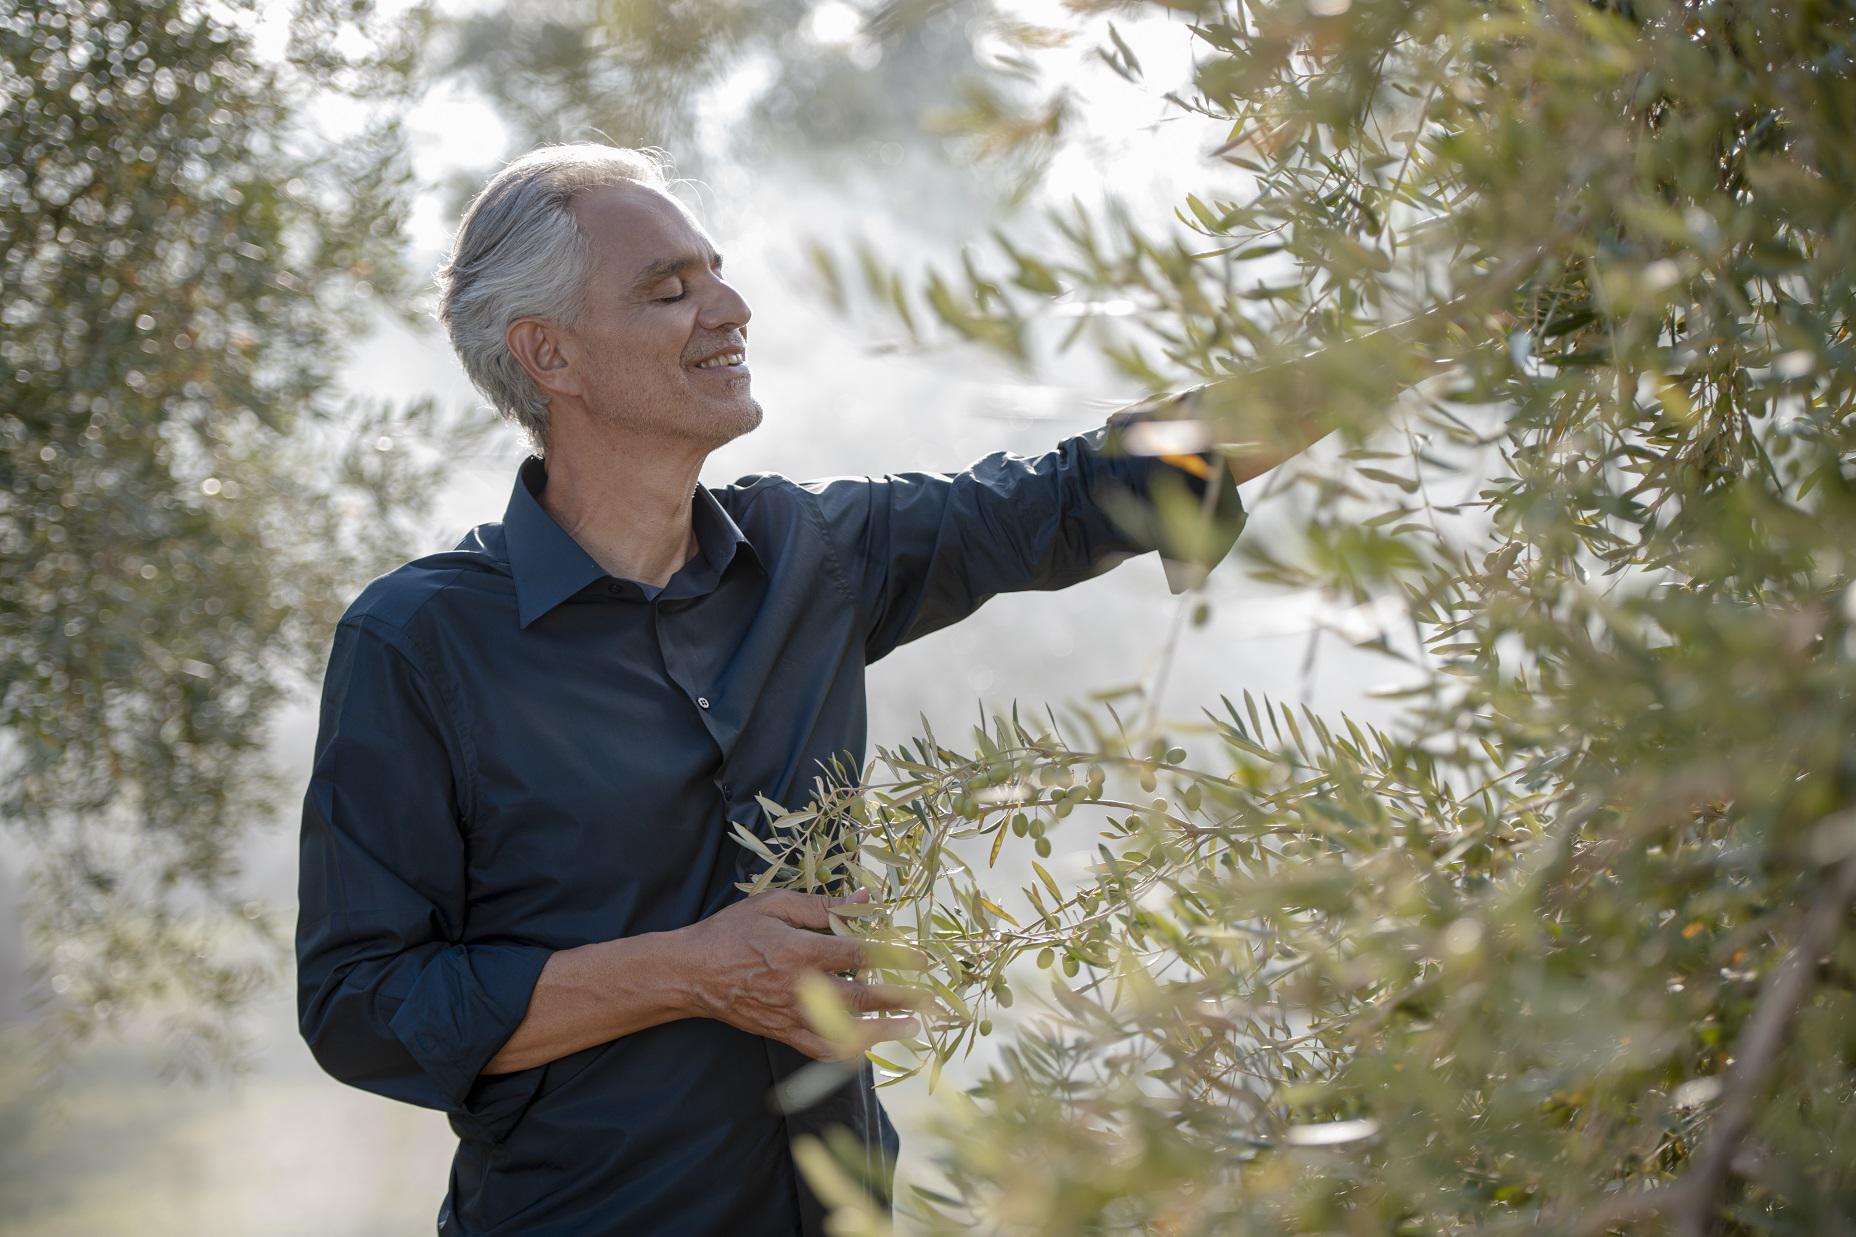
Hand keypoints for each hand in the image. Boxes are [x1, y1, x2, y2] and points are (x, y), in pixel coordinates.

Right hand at [681, 888, 928, 1060]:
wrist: (692, 973)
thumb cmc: (732, 932)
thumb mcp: (775, 905)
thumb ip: (822, 905)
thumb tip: (865, 898)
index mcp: (801, 951)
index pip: (861, 954)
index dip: (896, 955)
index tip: (922, 958)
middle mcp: (801, 988)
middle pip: (863, 995)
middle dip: (902, 997)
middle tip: (931, 998)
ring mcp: (792, 1016)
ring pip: (847, 1030)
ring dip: (884, 1030)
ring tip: (913, 1027)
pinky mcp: (783, 1033)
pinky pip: (821, 1049)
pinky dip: (848, 1050)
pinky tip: (868, 1045)